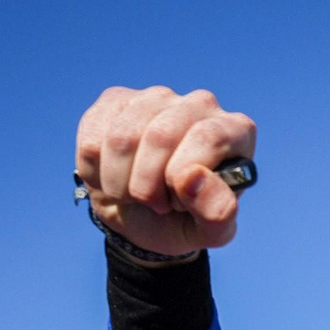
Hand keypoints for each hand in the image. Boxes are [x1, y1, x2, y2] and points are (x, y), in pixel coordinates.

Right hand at [75, 86, 255, 256]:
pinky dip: (97, 173)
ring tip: (135, 195)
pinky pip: (93, 138)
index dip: (183, 177)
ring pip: (123, 136)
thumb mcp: (211, 232)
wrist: (145, 217)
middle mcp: (200, 104)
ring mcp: (156, 97)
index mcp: (235, 130)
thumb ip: (217, 213)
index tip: (178, 201)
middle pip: (161, 135)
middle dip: (148, 185)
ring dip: (121, 183)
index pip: (208, 137)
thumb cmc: (186, 220)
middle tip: (156, 205)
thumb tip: (192, 177)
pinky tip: (114, 178)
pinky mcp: (116, 100)